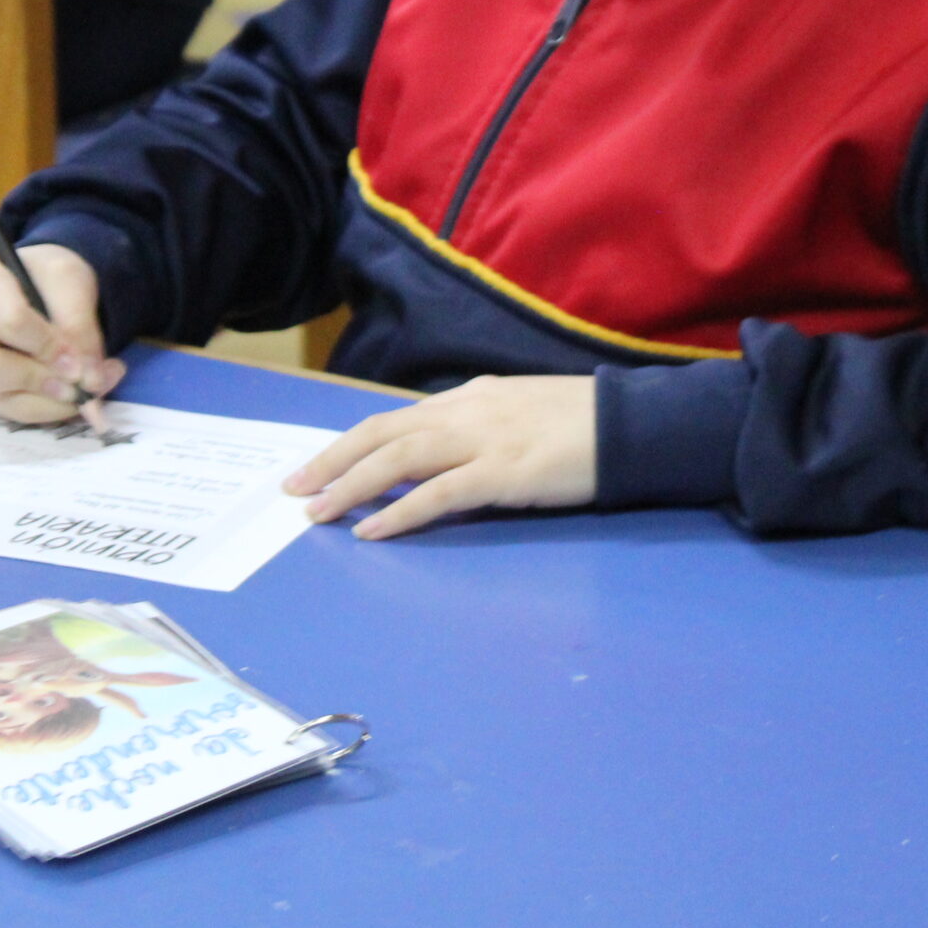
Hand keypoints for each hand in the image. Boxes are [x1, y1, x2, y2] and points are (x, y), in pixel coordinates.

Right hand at [0, 246, 123, 425]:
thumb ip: (79, 325)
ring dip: (49, 403)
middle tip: (81, 384)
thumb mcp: (71, 280)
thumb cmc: (48, 278)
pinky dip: (46, 411)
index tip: (81, 359)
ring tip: (88, 391)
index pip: (9, 322)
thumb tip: (87, 380)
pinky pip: (7, 413)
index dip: (49, 347)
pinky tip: (73, 396)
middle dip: (39, 382)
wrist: (40, 290)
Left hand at [283, 375, 597, 538]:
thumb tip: (437, 456)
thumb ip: (476, 430)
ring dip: (352, 486)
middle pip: (381, 433)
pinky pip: (439, 494)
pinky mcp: (504, 473)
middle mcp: (466, 412)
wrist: (633, 426)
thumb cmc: (582, 425)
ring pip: (400, 458)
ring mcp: (484, 441)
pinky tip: (372, 530)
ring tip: (318, 512)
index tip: (314, 466)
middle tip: (294, 490)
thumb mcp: (518, 414)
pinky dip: (400, 510)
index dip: (348, 443)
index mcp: (469, 398)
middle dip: (332, 461)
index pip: (392, 419)